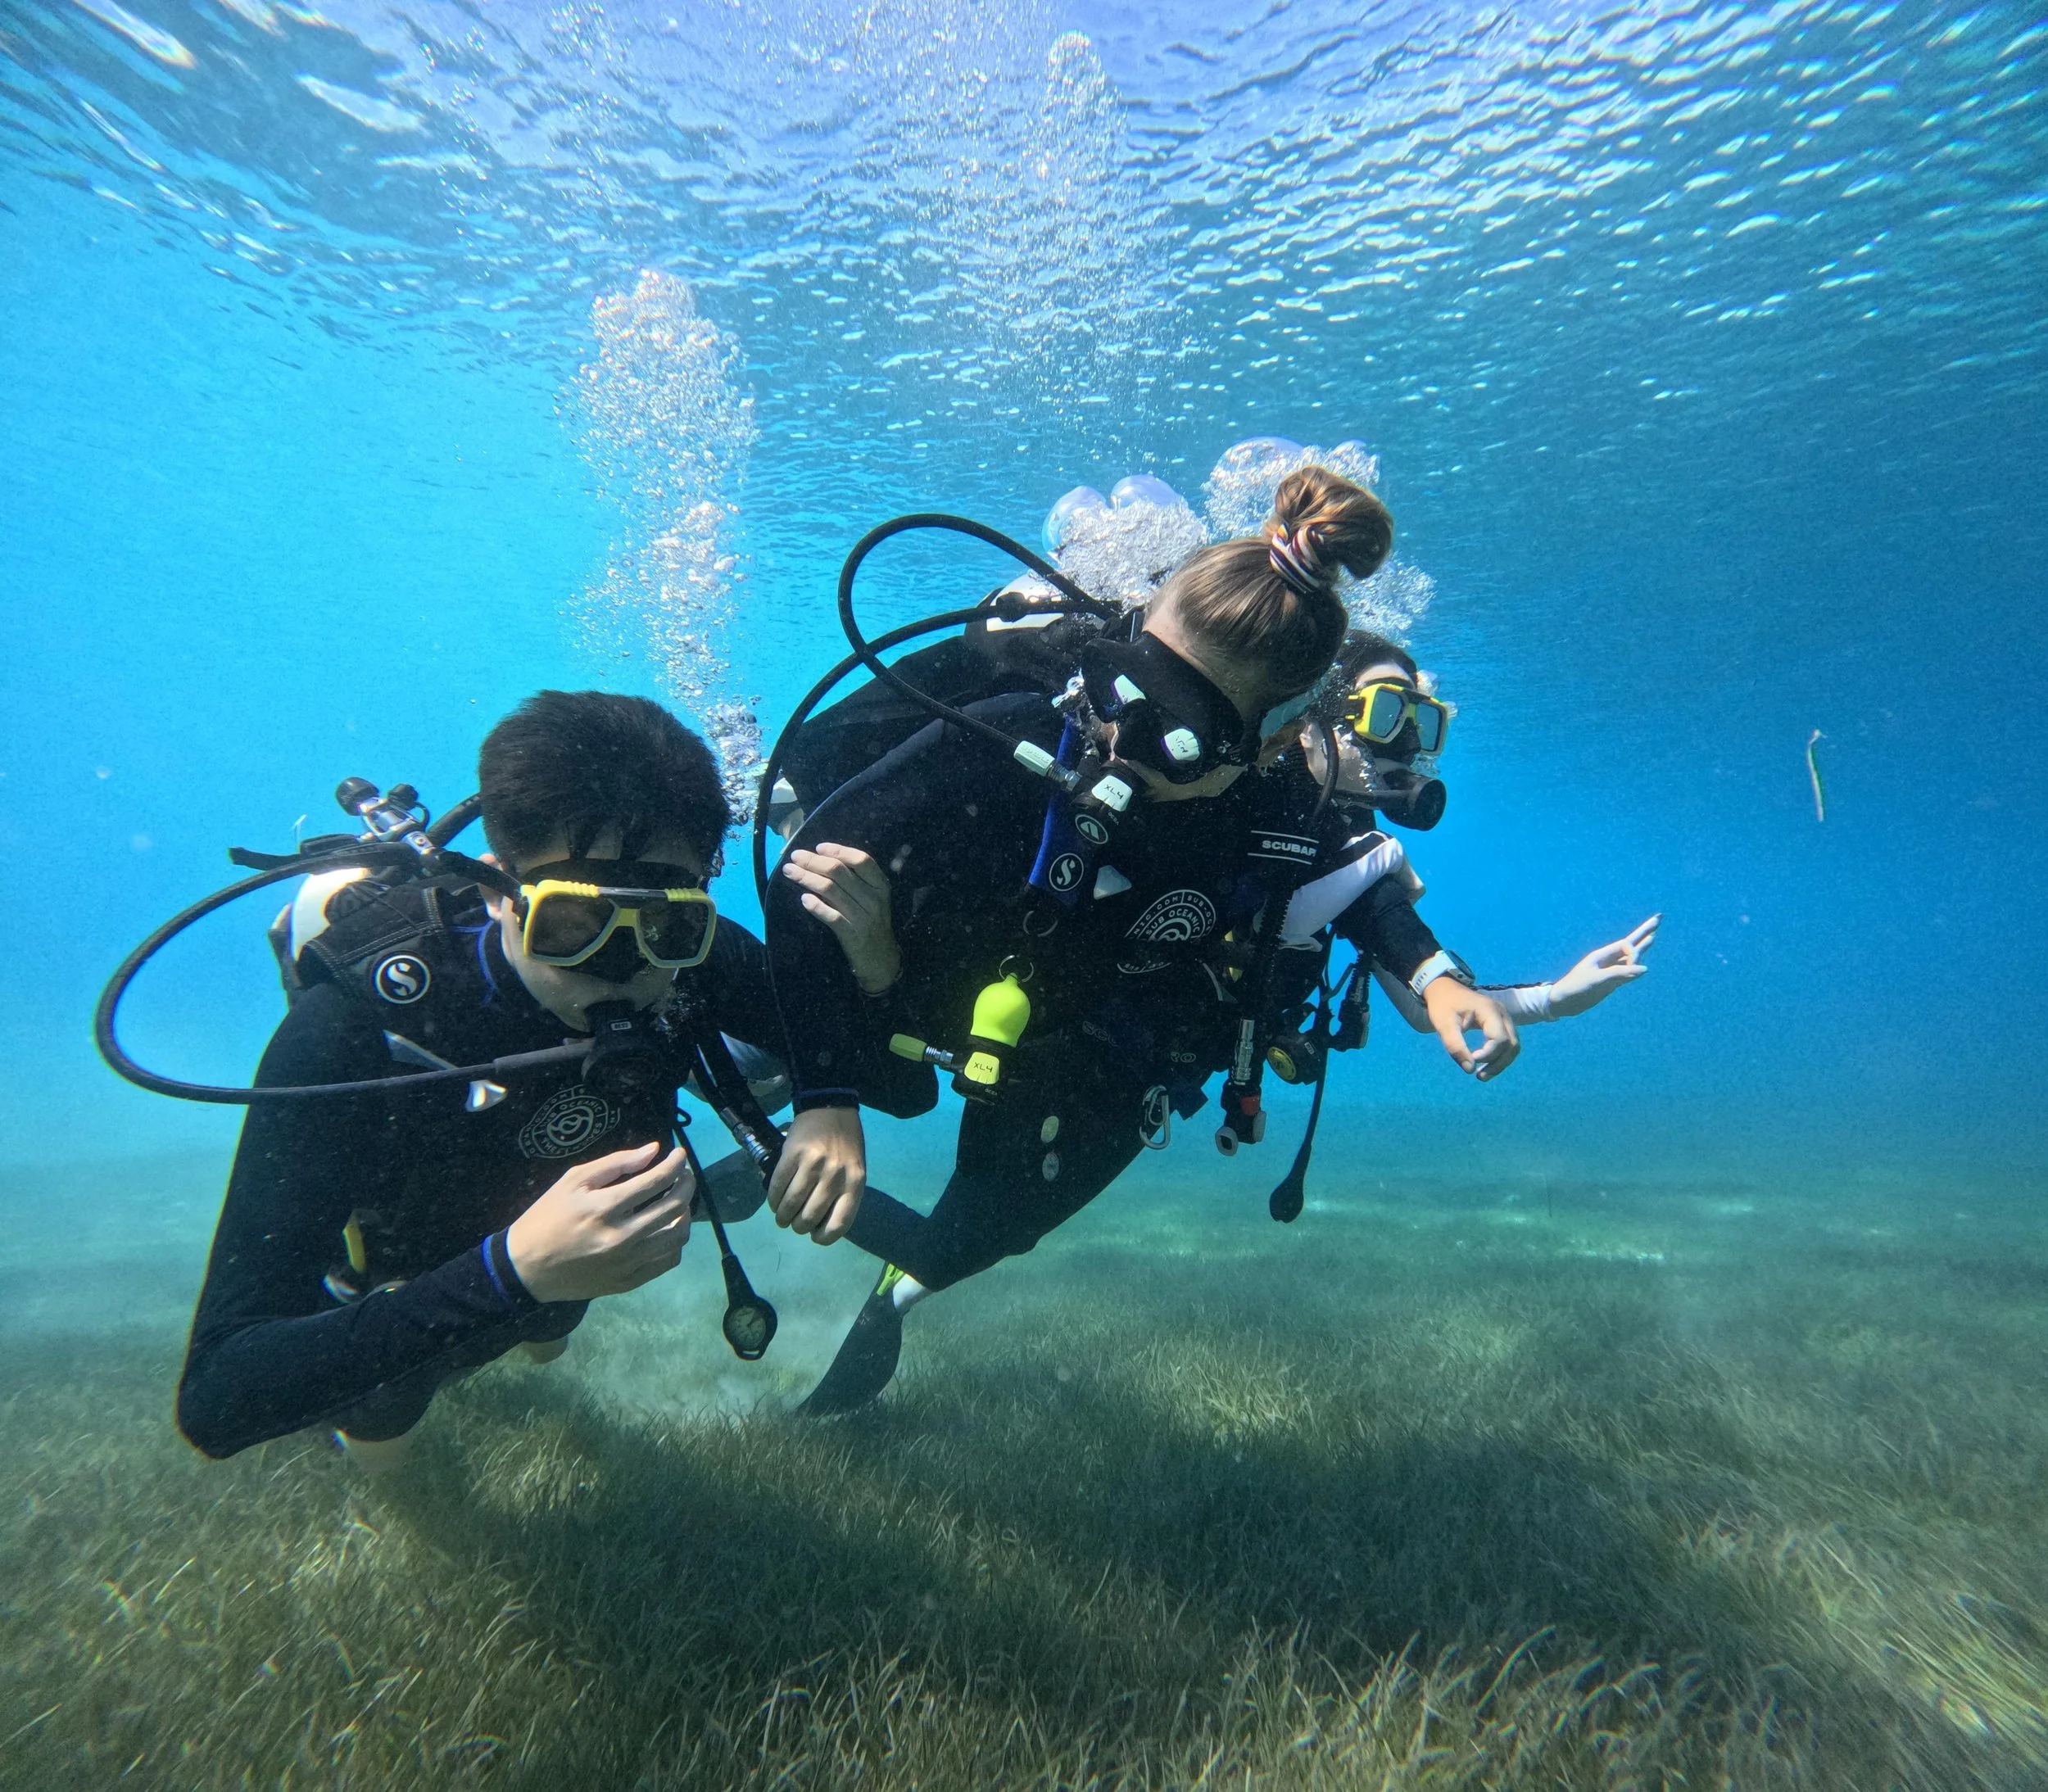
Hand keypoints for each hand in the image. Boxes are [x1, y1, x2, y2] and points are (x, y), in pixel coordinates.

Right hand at [505, 1141, 691, 1303]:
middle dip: (687, 1184)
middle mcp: (620, 1237)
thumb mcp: (572, 1181)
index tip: (679, 1155)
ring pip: (678, 1237)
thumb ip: (615, 1163)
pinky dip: (675, 1242)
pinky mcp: (627, 1283)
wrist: (526, 1268)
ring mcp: (626, 1264)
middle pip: (674, 1207)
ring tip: (677, 1202)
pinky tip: (667, 1229)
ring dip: (686, 1213)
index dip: (676, 1163)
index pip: (657, 1180)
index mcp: (604, 1208)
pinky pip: (667, 1262)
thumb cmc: (547, 1217)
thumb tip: (653, 1151)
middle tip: (682, 1174)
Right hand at [767, 1106, 865, 1243]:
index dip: (823, 1237)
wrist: (831, 1108)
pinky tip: (774, 1202)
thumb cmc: (845, 1144)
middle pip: (810, 1217)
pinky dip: (773, 1199)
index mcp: (855, 1184)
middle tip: (794, 1224)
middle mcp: (835, 1177)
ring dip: (782, 1216)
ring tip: (781, 1217)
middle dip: (798, 1227)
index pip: (839, 1224)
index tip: (814, 1236)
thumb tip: (820, 1225)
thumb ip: (842, 1196)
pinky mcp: (792, 1155)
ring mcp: (813, 1166)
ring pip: (791, 1205)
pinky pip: (777, 1186)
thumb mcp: (855, 1171)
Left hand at [781, 843, 901, 993]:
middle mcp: (873, 899)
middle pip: (840, 872)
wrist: (881, 959)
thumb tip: (824, 859)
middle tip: (795, 856)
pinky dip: (815, 906)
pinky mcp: (852, 934)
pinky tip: (803, 899)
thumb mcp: (874, 899)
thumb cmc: (872, 923)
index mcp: (881, 886)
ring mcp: (863, 917)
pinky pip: (830, 916)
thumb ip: (857, 880)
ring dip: (806, 878)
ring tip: (790, 872)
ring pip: (830, 890)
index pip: (861, 860)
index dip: (839, 851)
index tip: (819, 847)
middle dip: (813, 861)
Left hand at [1424, 977, 1518, 1081]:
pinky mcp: (1502, 1022)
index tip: (1470, 1060)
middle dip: (1498, 1063)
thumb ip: (1455, 1046)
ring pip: (1513, 1046)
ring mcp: (1505, 1017)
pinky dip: (1500, 1056)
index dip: (1488, 1055)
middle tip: (1480, 1077)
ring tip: (1483, 1075)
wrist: (1445, 989)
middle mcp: (1502, 1013)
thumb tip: (1469, 1070)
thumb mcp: (1443, 1025)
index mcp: (1489, 1010)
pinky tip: (1486, 1065)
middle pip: (1512, 1044)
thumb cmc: (1443, 1006)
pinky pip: (1508, 1043)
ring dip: (1501, 1063)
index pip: (1499, 1039)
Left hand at [1545, 915, 1659, 1018]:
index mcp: (1603, 955)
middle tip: (1659, 918)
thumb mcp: (1597, 980)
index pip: (1627, 946)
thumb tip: (1644, 970)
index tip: (1631, 970)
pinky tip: (1642, 966)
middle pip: (1632, 942)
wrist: (1563, 1003)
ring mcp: (1611, 971)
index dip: (1634, 955)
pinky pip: (1628, 972)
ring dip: (1643, 947)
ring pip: (1631, 958)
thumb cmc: (1575, 988)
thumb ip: (1619, 973)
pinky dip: (1636, 967)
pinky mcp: (1611, 983)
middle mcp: (1608, 960)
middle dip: (1645, 930)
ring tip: (1653, 936)